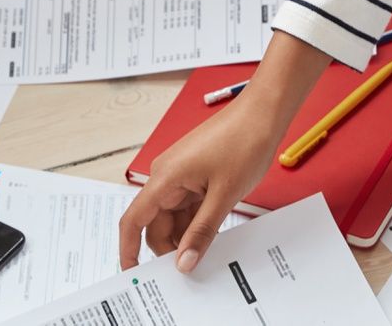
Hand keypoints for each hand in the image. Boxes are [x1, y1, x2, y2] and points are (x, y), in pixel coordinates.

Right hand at [117, 97, 288, 271]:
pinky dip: (196, 223)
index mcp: (165, 178)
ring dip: (186, 236)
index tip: (133, 276)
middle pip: (155, 224)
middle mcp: (166, 176)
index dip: (128, 250)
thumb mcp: (224, 196)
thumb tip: (184, 262)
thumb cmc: (243, 142)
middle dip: (168, 248)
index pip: (133, 220)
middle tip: (187, 272)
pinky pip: (188, 207)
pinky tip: (211, 236)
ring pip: (174, 217)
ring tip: (205, 256)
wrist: (263, 114)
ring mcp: (181, 176)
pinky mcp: (195, 176)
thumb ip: (201, 232)